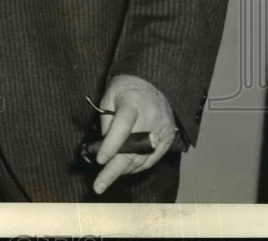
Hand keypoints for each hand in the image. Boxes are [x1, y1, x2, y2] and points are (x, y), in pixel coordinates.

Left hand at [93, 74, 177, 194]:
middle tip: (98, 185)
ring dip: (124, 170)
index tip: (99, 160)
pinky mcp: (169, 138)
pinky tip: (125, 171)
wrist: (152, 82)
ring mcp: (162, 129)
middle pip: (132, 149)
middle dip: (114, 170)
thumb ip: (106, 121)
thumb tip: (103, 149)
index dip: (111, 146)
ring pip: (142, 158)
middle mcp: (151, 118)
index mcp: (133, 103)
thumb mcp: (108, 97)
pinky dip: (138, 168)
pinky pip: (152, 159)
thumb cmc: (125, 89)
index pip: (122, 127)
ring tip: (107, 177)